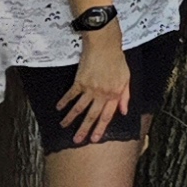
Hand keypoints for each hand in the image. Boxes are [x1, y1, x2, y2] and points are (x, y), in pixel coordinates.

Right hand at [55, 28, 133, 142]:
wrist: (105, 46)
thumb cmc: (117, 61)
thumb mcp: (126, 78)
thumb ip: (125, 96)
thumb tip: (124, 111)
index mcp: (114, 94)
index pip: (107, 115)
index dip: (101, 128)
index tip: (94, 138)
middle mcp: (102, 94)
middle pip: (92, 115)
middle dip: (84, 129)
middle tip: (77, 140)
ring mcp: (89, 88)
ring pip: (79, 107)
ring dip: (70, 118)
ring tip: (64, 126)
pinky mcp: (79, 81)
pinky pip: (71, 95)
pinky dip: (64, 102)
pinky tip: (59, 108)